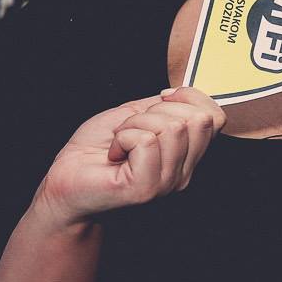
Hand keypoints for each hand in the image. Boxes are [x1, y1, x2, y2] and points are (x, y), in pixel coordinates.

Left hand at [32, 87, 225, 228]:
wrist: (66, 179)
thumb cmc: (96, 149)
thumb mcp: (136, 115)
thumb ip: (165, 106)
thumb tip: (182, 93)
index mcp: (186, 156)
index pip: (215, 118)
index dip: (190, 97)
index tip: (161, 99)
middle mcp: (183, 172)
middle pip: (197, 119)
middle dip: (157, 111)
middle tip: (132, 129)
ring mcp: (167, 183)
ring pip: (172, 127)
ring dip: (135, 125)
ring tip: (120, 142)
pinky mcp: (146, 188)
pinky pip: (146, 141)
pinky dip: (123, 137)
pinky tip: (114, 153)